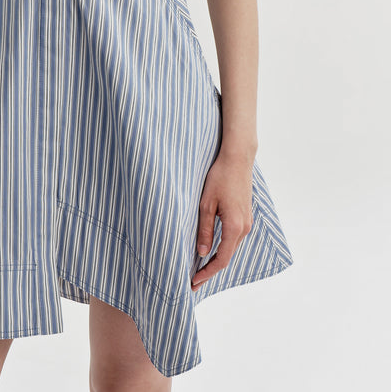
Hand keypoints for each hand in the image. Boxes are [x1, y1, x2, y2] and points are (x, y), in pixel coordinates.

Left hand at [191, 150, 254, 289]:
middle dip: (211, 270)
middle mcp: (244, 228)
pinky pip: (233, 238)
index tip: (194, 282)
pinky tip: (212, 249)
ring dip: (217, 259)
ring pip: (231, 248)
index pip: (221, 259)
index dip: (207, 273)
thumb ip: (204, 229)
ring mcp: (247, 222)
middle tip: (194, 280)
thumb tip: (202, 252)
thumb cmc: (220, 177)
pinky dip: (222, 247)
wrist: (237, 159)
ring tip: (201, 268)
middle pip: (227, 256)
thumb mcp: (206, 204)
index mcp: (235, 227)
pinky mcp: (245, 216)